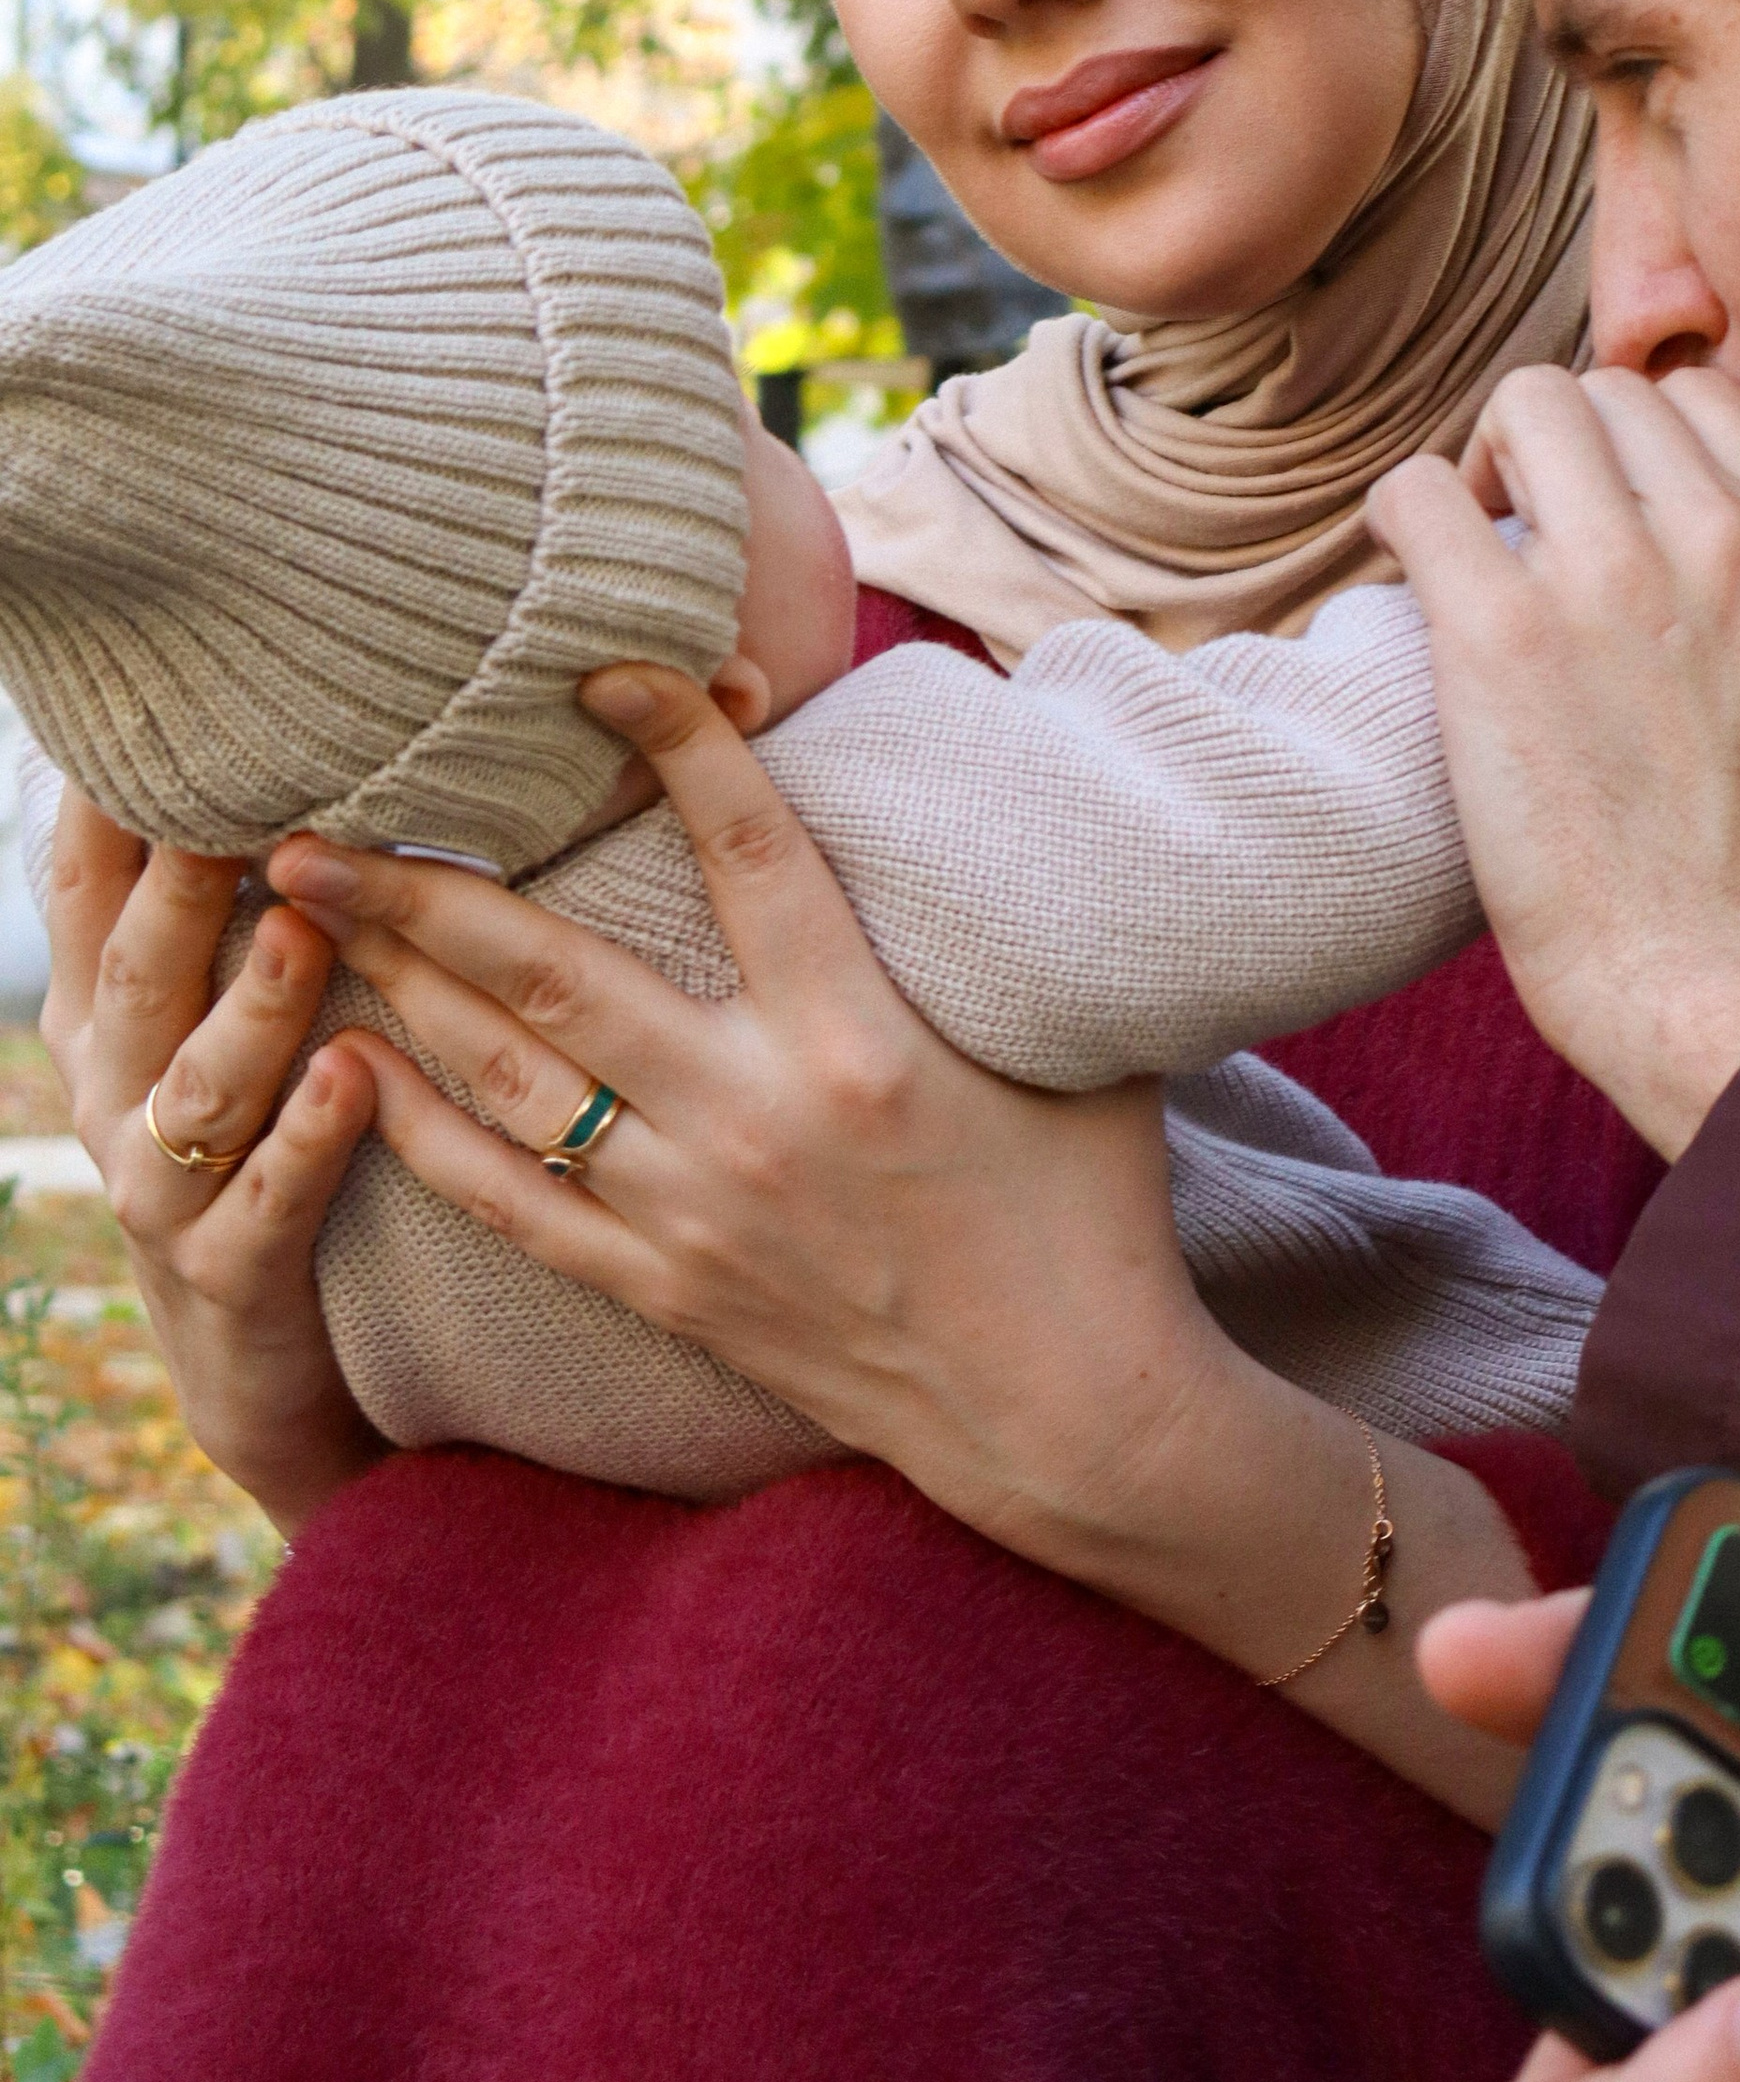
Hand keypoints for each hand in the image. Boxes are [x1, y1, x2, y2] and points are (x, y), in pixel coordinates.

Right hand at [40, 790, 384, 1529]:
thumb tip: (278, 748)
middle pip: (136, 971)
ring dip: (251, 1004)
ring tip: (303, 929)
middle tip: (231, 794)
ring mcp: (163, 1189)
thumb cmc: (259, 1137)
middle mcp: (116, 1092)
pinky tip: (353, 1078)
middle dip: (179, 882)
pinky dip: (307, 1139)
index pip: (90, 888)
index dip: (105, 799)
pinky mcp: (230, 1273)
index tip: (144, 705)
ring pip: (198, 1086)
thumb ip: (230, 898)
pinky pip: (267, 1201)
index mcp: (108, 1016)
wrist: (258, 1365)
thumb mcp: (215, 1019)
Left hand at [267, 669, 1208, 1556]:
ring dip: (396, 990)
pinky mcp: (667, 1290)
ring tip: (307, 918)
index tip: (602, 668)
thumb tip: (1004, 778)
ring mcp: (696, 1211)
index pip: (749, 850)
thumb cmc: (1089, 1207)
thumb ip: (1003, 920)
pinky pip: (514, 1207)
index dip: (677, 746)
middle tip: (315, 822)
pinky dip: (424, 1139)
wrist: (1068, 1413)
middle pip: (554, 975)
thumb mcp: (1075, 1035)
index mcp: (865, 1032)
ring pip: (508, 1082)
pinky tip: (357, 1076)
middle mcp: (758, 1114)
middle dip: (421, 890)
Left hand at [1370, 367, 1739, 1156]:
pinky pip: (1416, 494)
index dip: (1635, 440)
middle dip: (1554, 446)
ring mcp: (1609, 577)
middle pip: (1604, 389)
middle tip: (1520, 531)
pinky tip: (1408, 577)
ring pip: (1520, 404)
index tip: (1601, 506)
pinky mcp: (1500, 631)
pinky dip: (1401, 519)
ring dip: (1483, 467)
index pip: (1700, 395)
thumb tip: (1722, 532)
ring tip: (1470, 552)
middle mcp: (1717, 537)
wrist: (1723, 980)